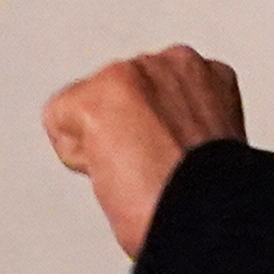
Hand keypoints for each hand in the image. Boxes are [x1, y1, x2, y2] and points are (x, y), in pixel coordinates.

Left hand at [44, 45, 247, 257]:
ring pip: (89, 106)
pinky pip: (60, 120)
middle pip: (120, 96)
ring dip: (102, 141)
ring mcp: (132, 74)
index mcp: (205, 75)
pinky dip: (74, 153)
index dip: (154, 136)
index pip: (154, 94)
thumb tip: (156, 143)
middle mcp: (171, 63)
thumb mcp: (209, 144)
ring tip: (137, 174)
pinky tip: (109, 171)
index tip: (169, 160)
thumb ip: (180, 125)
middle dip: (126, 132)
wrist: (207, 210)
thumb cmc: (213, 197)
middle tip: (151, 171)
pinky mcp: (96, 94)